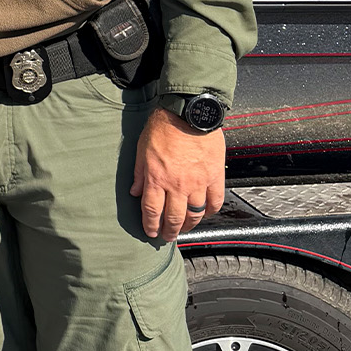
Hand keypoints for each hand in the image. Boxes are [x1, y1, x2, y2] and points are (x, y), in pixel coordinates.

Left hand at [131, 108, 224, 242]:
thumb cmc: (163, 127)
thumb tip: (135, 192)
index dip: (150, 226)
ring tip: (185, 228)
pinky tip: (205, 214)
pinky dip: (210, 212)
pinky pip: (215, 202)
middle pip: (174, 218)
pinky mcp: (215, 177)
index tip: (151, 232)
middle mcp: (178, 185)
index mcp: (157, 179)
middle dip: (169, 231)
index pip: (152, 211)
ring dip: (189, 225)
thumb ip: (140, 174)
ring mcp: (198, 183)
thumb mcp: (141, 149)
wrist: (189, 113)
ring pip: (195, 214)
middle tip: (167, 236)